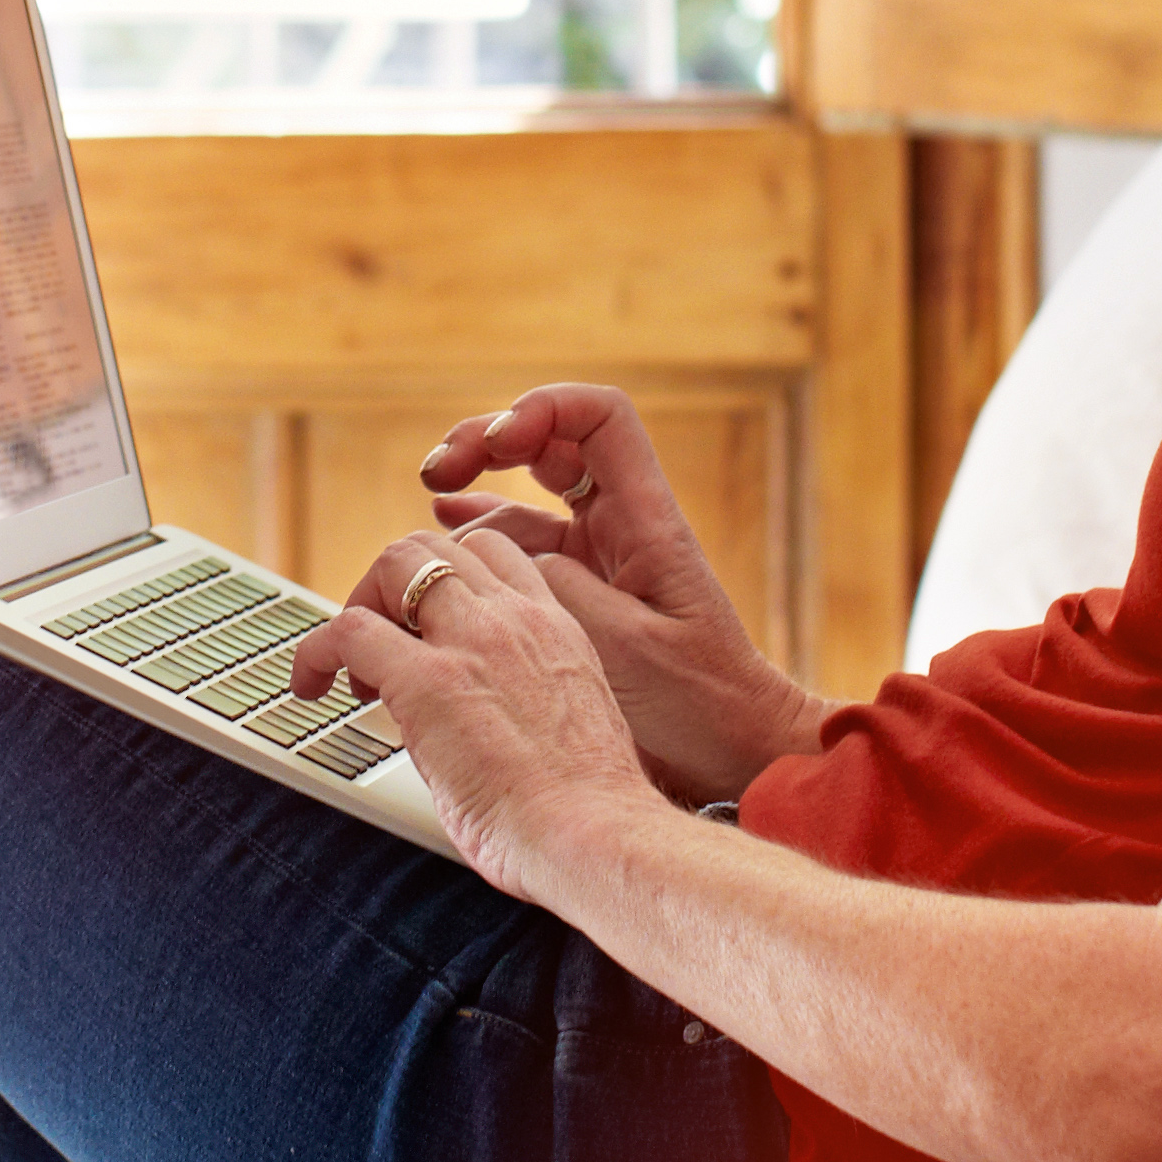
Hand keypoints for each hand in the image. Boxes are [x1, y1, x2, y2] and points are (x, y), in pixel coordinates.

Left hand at [289, 521, 661, 883]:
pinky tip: (311, 686)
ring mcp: (471, 640)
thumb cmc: (591, 811)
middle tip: (386, 645)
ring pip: (395, 563)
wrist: (596, 835)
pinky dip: (316, 651)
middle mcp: (515, 618)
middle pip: (438, 546)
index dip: (449, 582)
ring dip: (364, 604)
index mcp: (556, 628)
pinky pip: (348, 629)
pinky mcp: (425, 679)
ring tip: (354, 667)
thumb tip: (486, 727)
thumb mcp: (567, 726)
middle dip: (398, 586)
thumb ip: (528, 701)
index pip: (495, 556)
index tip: (430, 626)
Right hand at [403, 381, 830, 802]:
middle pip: (550, 442)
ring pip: (528, 494)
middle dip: (489, 439)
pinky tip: (443, 527)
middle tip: (440, 464)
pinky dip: (480, 534)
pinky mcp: (579, 594)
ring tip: (431, 491)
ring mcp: (598, 557)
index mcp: (645, 519)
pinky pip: (522, 547)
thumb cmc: (699, 702)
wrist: (731, 752)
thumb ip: (557, 588)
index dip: (544, 409)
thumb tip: (492, 550)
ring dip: (477, 485)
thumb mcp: (622, 644)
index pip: (600, 418)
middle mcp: (620, 525)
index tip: (498, 441)